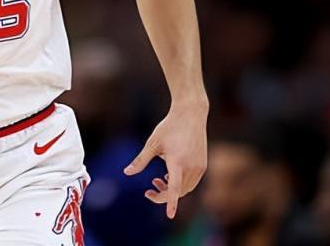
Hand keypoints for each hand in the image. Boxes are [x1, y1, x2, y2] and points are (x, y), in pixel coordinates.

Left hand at [123, 100, 207, 218]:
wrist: (191, 114)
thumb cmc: (168, 127)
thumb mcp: (152, 143)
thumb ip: (140, 161)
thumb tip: (126, 173)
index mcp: (177, 162)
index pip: (175, 189)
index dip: (170, 202)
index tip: (170, 215)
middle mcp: (191, 167)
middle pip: (178, 192)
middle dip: (163, 195)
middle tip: (149, 190)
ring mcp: (200, 167)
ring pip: (186, 188)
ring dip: (172, 190)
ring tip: (157, 180)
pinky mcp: (203, 165)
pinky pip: (192, 182)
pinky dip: (181, 184)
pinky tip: (169, 175)